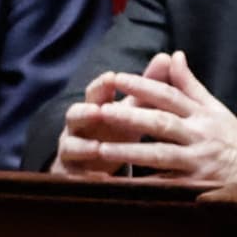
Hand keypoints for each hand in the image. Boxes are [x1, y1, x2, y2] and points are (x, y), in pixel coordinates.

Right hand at [51, 57, 170, 175]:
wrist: (93, 164)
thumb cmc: (116, 131)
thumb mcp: (132, 110)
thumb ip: (146, 86)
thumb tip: (166, 56)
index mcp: (95, 108)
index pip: (95, 92)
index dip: (102, 85)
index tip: (112, 77)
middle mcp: (79, 127)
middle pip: (74, 115)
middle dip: (84, 112)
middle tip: (97, 111)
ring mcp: (73, 151)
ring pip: (70, 146)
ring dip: (83, 146)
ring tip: (97, 148)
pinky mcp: (73, 175)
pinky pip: (76, 177)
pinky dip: (88, 178)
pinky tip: (101, 180)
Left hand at [73, 51, 236, 181]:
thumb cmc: (232, 138)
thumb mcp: (215, 108)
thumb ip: (190, 84)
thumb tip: (173, 55)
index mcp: (202, 113)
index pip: (169, 95)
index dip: (143, 86)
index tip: (117, 78)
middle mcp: (199, 135)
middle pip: (162, 122)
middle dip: (131, 116)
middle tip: (101, 110)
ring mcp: (197, 162)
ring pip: (160, 155)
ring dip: (129, 152)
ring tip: (100, 149)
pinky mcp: (195, 186)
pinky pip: (165, 185)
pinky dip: (142, 185)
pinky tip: (119, 184)